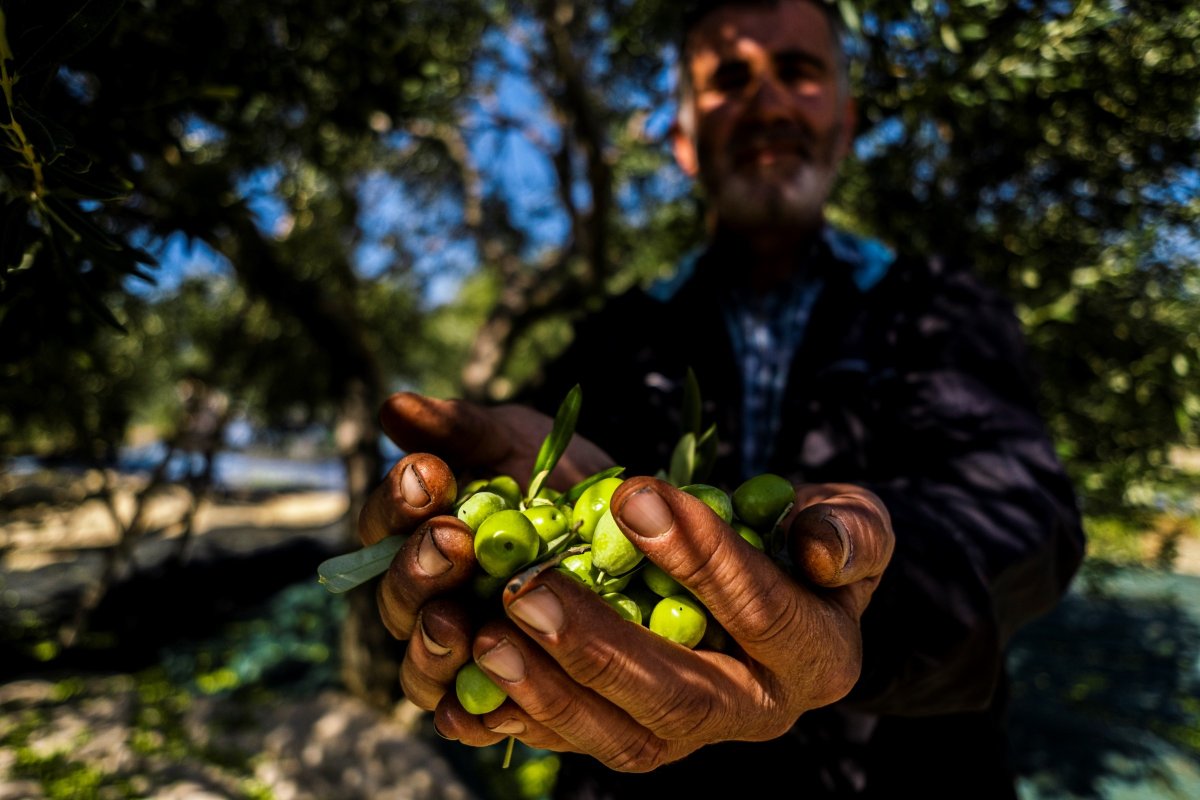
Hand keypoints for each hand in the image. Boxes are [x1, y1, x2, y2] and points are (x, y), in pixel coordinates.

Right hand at [363, 391, 615, 710]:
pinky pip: (472, 718)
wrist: (638, 531)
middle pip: (398, 599)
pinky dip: (469, 716)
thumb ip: (461, 428)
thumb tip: (394, 406)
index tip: (429, 475)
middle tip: (452, 542)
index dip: (399, 502)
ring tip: (456, 623)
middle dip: (417, 569)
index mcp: (420, 534)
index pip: (385, 524)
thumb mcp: (519, 442)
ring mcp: (464, 651)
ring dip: (432, 646)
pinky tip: (482, 706)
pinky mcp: (502, 697)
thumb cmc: (561, 478)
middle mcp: (431, 598)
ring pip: (423, 667)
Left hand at [431, 477, 893, 771]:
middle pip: (678, 696)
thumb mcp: (853, 525)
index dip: (705, 560)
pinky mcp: (634, 736)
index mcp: (815, 658)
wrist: (781, 600)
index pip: (764, 615)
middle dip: (601, 646)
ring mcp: (690, 735)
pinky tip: (472, 673)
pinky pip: (575, 741)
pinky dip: (521, 715)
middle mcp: (752, 712)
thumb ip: (851, 530)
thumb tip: (819, 548)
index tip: (637, 497)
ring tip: (488, 632)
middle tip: (528, 589)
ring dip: (548, 689)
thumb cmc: (812, 550)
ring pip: (618, 736)